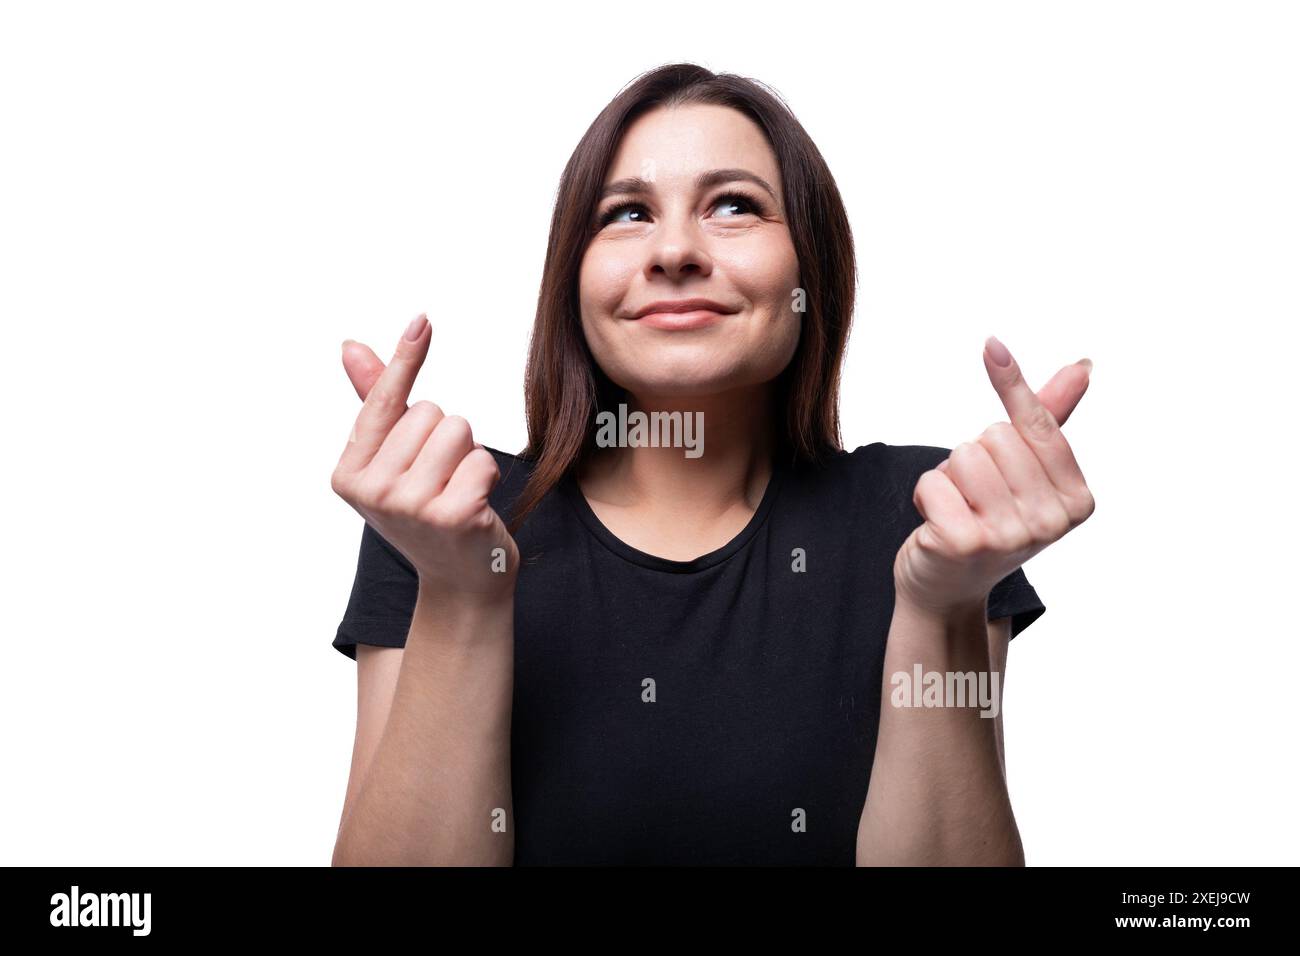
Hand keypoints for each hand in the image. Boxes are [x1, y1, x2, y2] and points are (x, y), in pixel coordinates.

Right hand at [330, 314, 519, 601]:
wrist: (459, 581)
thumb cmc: (427, 512)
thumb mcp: (393, 462)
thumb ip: (375, 403)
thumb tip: (351, 346)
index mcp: (349, 473)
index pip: (382, 401)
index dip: (406, 360)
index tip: (423, 320)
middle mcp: (372, 491)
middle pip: (431, 412)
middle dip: (445, 437)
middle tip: (439, 480)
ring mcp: (410, 506)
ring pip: (459, 430)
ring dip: (468, 455)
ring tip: (456, 490)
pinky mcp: (452, 515)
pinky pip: (483, 459)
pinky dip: (486, 475)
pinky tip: (475, 506)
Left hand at [893, 336, 1094, 617]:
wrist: (947, 588)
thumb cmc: (987, 520)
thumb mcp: (1025, 473)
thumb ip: (1049, 420)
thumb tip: (1083, 366)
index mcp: (1077, 501)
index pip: (1039, 425)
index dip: (1011, 384)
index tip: (991, 345)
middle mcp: (1051, 523)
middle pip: (993, 437)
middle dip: (974, 458)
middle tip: (976, 498)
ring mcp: (1009, 536)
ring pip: (962, 455)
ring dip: (948, 478)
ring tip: (957, 510)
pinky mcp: (964, 543)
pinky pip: (932, 480)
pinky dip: (926, 495)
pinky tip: (936, 525)